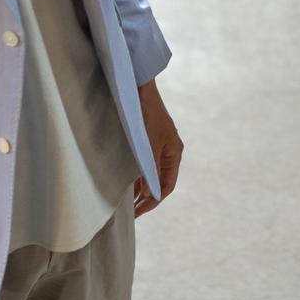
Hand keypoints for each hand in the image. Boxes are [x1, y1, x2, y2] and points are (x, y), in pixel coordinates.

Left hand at [133, 80, 182, 217]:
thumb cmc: (146, 113)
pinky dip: (136, 175)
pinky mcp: (147, 138)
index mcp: (174, 153)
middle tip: (130, 212)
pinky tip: (125, 183)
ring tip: (126, 201)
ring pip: (150, 173)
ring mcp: (158, 144)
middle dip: (146, 197)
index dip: (153, 201)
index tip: (138, 212)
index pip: (166, 186)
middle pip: (159, 181)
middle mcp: (168, 150)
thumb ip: (149, 170)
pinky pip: (144, 163)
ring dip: (140, 187)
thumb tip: (149, 194)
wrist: (138, 87)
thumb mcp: (148, 145)